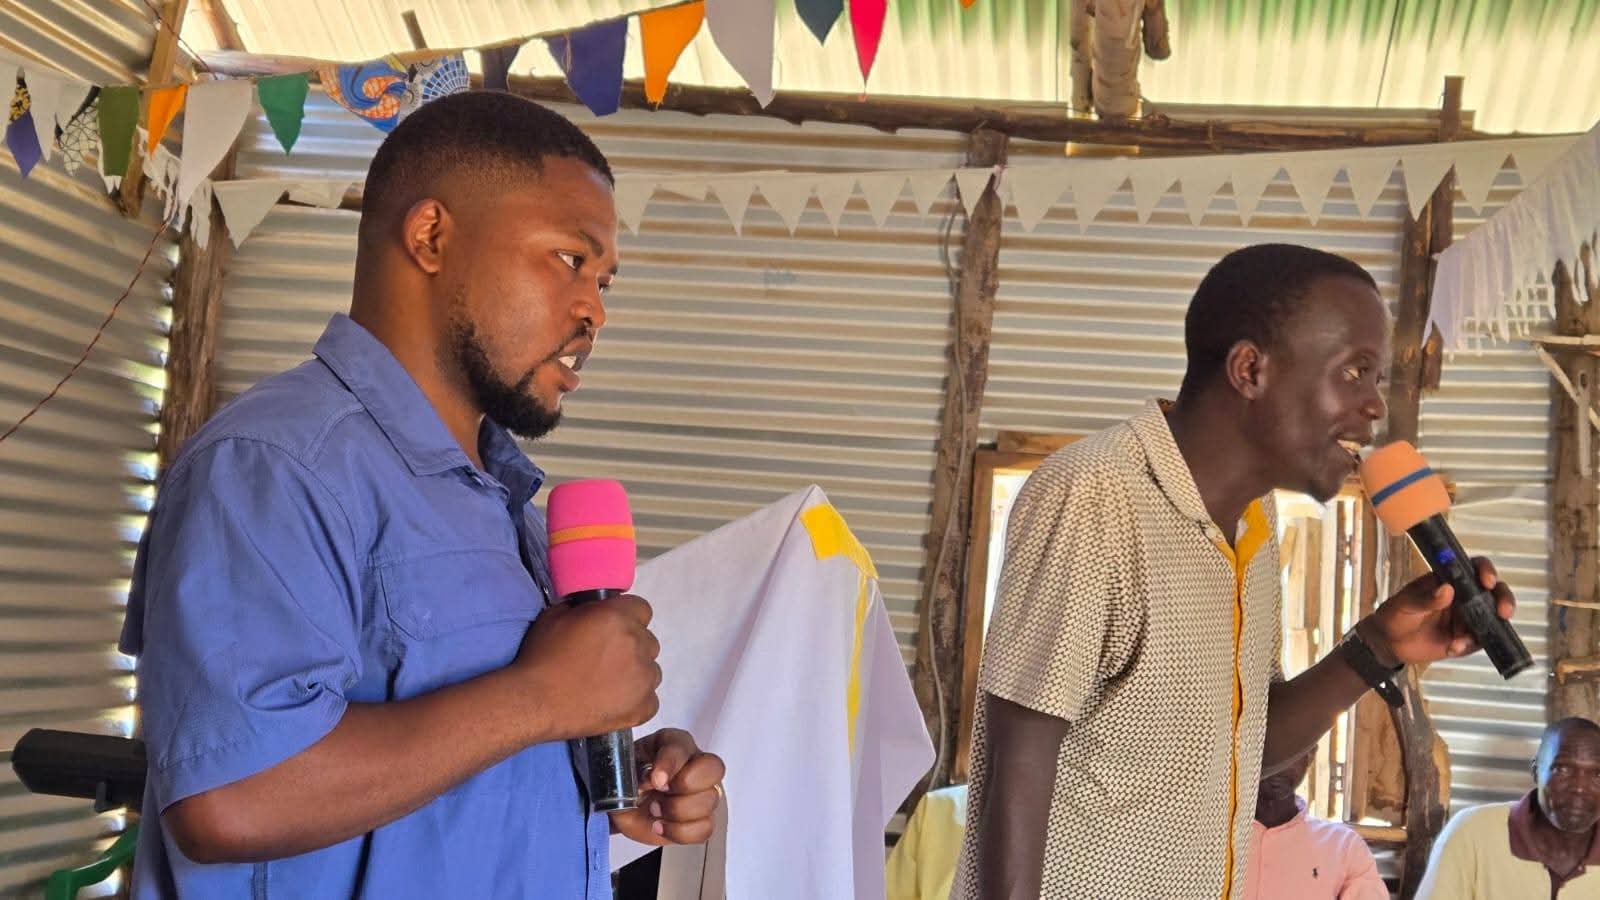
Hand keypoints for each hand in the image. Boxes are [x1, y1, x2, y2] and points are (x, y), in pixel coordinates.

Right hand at [512, 594, 660, 739]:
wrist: (535, 702)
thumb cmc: (541, 656)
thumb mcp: (556, 616)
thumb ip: (584, 608)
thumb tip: (593, 609)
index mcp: (618, 617)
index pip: (642, 609)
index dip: (628, 617)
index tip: (612, 629)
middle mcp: (638, 644)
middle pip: (647, 641)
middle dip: (631, 647)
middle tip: (605, 659)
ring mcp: (643, 678)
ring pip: (651, 670)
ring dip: (635, 673)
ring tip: (608, 684)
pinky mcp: (643, 707)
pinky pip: (650, 700)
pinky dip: (636, 701)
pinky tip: (612, 703)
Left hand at [609, 728, 724, 845]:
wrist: (622, 808)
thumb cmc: (627, 782)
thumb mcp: (624, 769)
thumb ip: (634, 770)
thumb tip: (649, 779)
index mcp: (675, 744)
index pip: (683, 746)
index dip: (670, 763)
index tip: (656, 779)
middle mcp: (695, 765)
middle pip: (714, 768)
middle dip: (685, 785)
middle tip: (660, 792)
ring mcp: (702, 793)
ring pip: (710, 800)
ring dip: (677, 810)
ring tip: (654, 810)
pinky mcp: (701, 819)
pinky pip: (705, 828)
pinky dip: (680, 831)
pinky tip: (661, 826)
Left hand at [1359, 557, 1515, 666]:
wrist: (1390, 642)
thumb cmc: (1396, 614)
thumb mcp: (1406, 603)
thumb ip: (1425, 598)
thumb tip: (1447, 589)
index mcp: (1449, 580)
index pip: (1474, 568)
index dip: (1486, 571)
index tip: (1487, 581)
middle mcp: (1464, 597)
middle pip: (1494, 592)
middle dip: (1504, 600)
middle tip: (1502, 612)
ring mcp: (1468, 618)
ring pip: (1493, 618)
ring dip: (1487, 629)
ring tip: (1461, 640)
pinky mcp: (1467, 639)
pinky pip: (1478, 641)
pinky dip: (1469, 645)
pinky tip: (1453, 647)